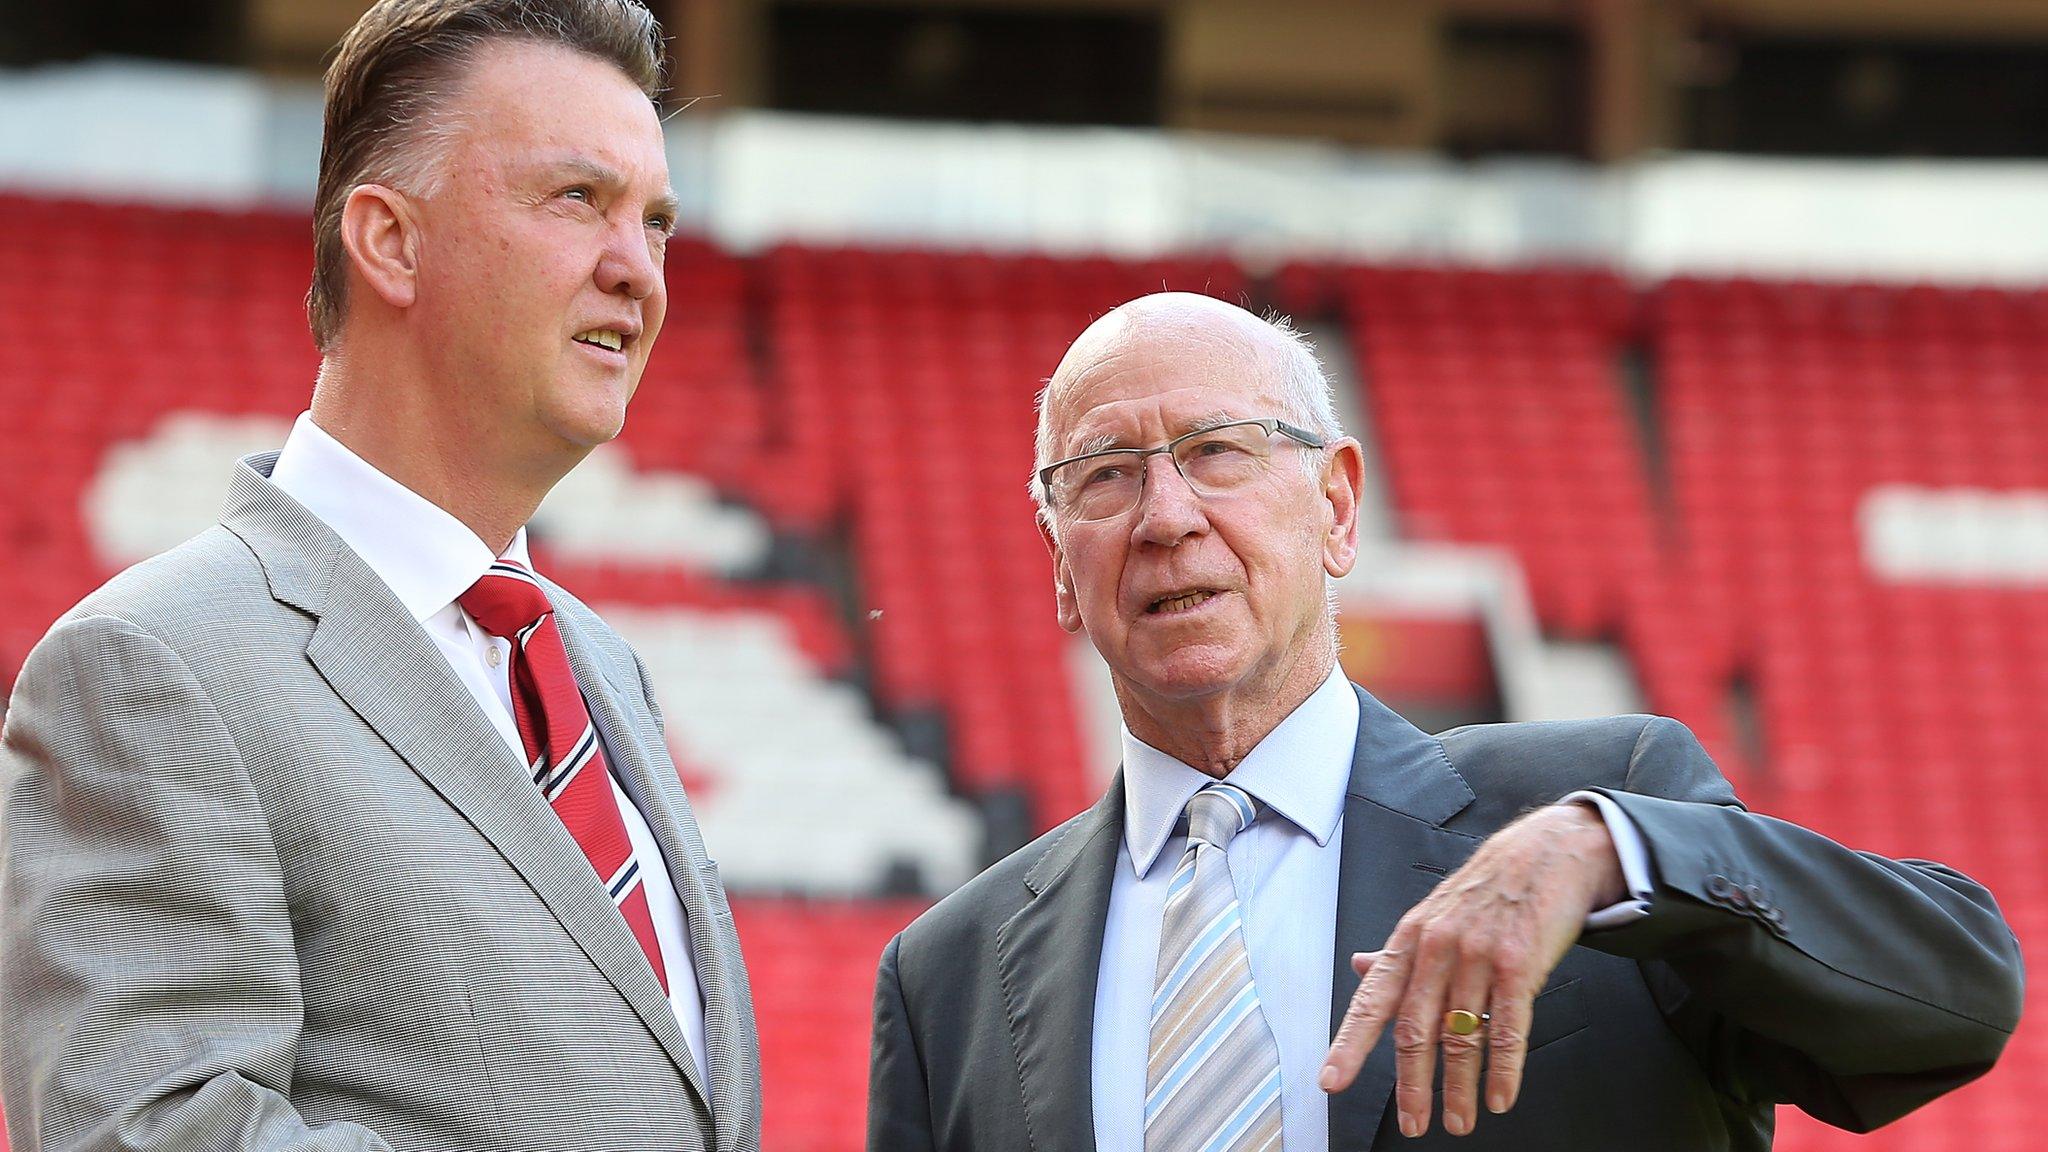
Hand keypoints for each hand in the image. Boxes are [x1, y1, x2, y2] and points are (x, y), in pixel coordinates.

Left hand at [1319, 803, 1624, 1137]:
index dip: (1350, 1044)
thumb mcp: (1431, 913)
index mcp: (1409, 939)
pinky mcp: (1518, 964)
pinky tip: (1501, 1096)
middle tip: (1412, 1123)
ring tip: (1459, 1121)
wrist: (1545, 852)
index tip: (1333, 1079)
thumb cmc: (1487, 888)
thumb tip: (1360, 969)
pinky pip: (1508, 1028)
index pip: (1373, 1000)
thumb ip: (1397, 951)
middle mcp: (1437, 948)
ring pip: (1461, 1036)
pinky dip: (1504, 1070)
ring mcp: (1477, 956)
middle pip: (1415, 1028)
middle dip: (1411, 1085)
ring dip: (1459, 1088)